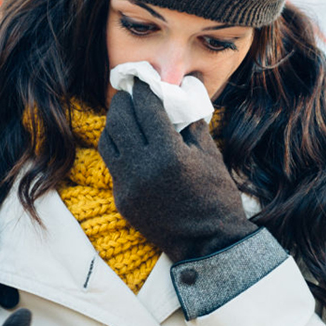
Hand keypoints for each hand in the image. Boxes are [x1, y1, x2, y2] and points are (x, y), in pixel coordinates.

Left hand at [98, 79, 257, 261]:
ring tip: (126, 115)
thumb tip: (183, 96)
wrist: (209, 244)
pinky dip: (119, 149)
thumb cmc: (217, 197)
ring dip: (115, 123)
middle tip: (131, 92)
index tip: (146, 81)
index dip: (145, 90)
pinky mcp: (122, 201)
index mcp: (168, 154)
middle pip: (120, 120)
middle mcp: (143, 168)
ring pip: (108, 141)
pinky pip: (113, 165)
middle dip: (124, 101)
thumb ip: (191, 124)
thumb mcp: (210, 156)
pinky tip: (131, 144)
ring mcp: (128, 186)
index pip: (147, 109)